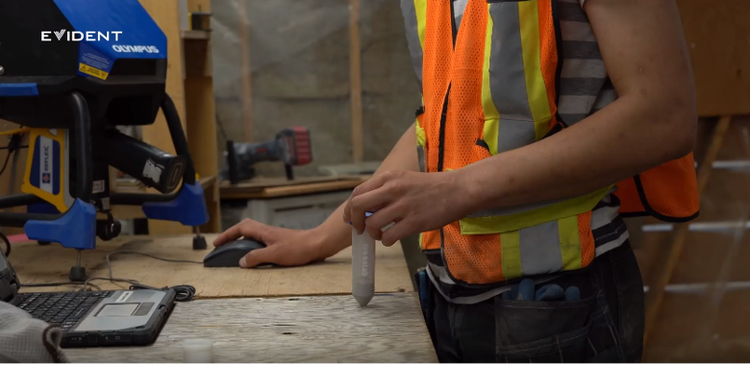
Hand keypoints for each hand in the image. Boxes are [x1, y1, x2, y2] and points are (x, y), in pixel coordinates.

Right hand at [213, 219, 325, 267]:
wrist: (318, 245)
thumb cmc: (298, 248)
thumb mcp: (274, 255)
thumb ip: (256, 257)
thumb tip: (241, 262)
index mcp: (263, 232)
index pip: (240, 228)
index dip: (227, 235)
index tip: (216, 243)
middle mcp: (267, 232)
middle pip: (245, 229)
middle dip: (232, 236)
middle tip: (223, 246)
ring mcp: (274, 237)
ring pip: (253, 236)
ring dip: (242, 242)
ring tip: (235, 253)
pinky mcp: (281, 243)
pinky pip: (261, 243)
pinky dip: (253, 248)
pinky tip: (255, 258)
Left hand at [343, 170, 472, 246]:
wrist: (458, 190)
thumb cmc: (431, 187)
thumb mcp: (404, 180)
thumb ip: (385, 191)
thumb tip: (366, 208)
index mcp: (389, 178)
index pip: (358, 192)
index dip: (350, 208)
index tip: (351, 218)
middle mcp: (393, 189)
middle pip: (358, 206)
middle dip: (355, 221)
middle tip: (360, 229)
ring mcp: (403, 206)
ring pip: (372, 224)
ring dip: (372, 233)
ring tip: (380, 234)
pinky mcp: (414, 222)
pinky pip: (389, 236)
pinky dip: (386, 241)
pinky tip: (392, 239)